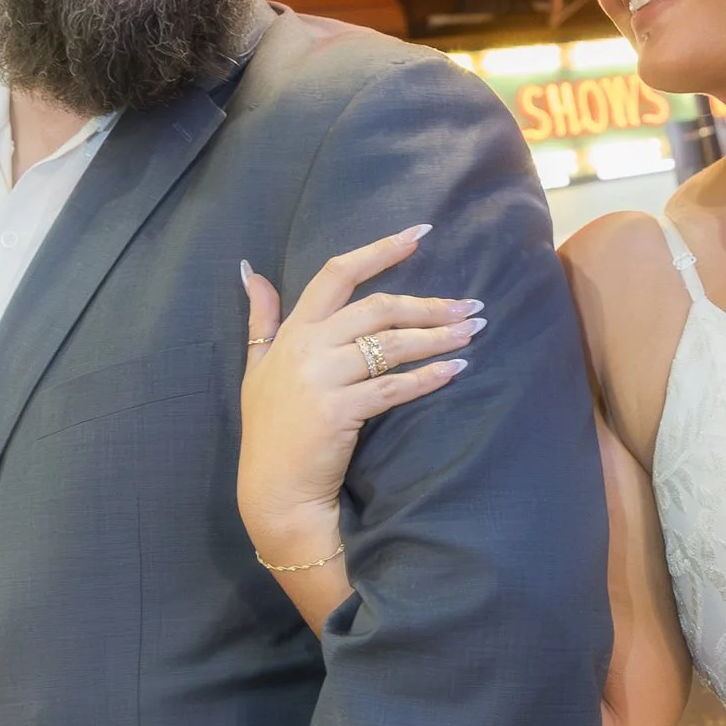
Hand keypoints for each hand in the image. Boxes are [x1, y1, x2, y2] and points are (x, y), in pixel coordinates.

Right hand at [238, 227, 482, 566]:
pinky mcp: (339, 411)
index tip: (418, 234)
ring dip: (438, 336)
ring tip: (473, 331)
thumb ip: (260, 318)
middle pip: (376, 308)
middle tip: (470, 304)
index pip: (336, 275)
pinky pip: (393, 387)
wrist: (273, 490)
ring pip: (390, 345)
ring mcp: (321, 379)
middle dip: (428, 303)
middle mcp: (306, 348)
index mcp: (293, 332)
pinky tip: (456, 370)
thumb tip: (251, 272)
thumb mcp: (256, 367)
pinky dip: (428, 377)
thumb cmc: (270, 430)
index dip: (378, 251)